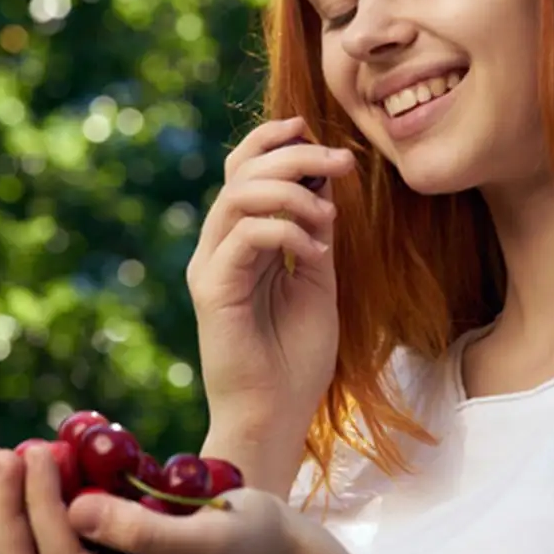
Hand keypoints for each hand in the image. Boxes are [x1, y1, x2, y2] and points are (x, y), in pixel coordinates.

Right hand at [186, 117, 355, 441]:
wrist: (276, 416)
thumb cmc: (297, 357)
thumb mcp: (317, 280)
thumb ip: (315, 232)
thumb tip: (324, 181)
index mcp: (240, 241)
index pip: (245, 169)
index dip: (275, 140)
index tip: (321, 136)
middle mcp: (218, 247)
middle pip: (241, 170)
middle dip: (295, 155)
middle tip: (342, 162)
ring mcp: (211, 266)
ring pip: (239, 195)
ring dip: (293, 191)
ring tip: (329, 215)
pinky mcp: (212, 289)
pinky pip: (245, 235)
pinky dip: (288, 231)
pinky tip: (316, 253)